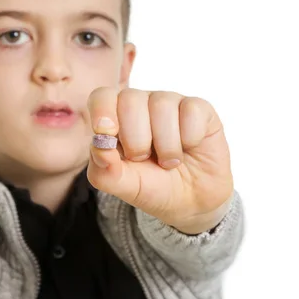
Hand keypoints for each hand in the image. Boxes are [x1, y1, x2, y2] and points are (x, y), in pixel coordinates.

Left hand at [86, 87, 233, 233]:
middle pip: (129, 98)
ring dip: (165, 145)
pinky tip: (189, 147)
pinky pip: (191, 110)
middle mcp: (141, 104)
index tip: (108, 134)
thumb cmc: (152, 186)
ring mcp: (170, 102)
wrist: (191, 201)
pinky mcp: (199, 108)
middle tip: (144, 158)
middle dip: (136, 138)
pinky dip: (189, 137)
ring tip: (169, 161)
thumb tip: (99, 145)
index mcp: (115, 117)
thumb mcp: (124, 187)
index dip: (102, 112)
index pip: (102, 97)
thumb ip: (103, 171)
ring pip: (161, 104)